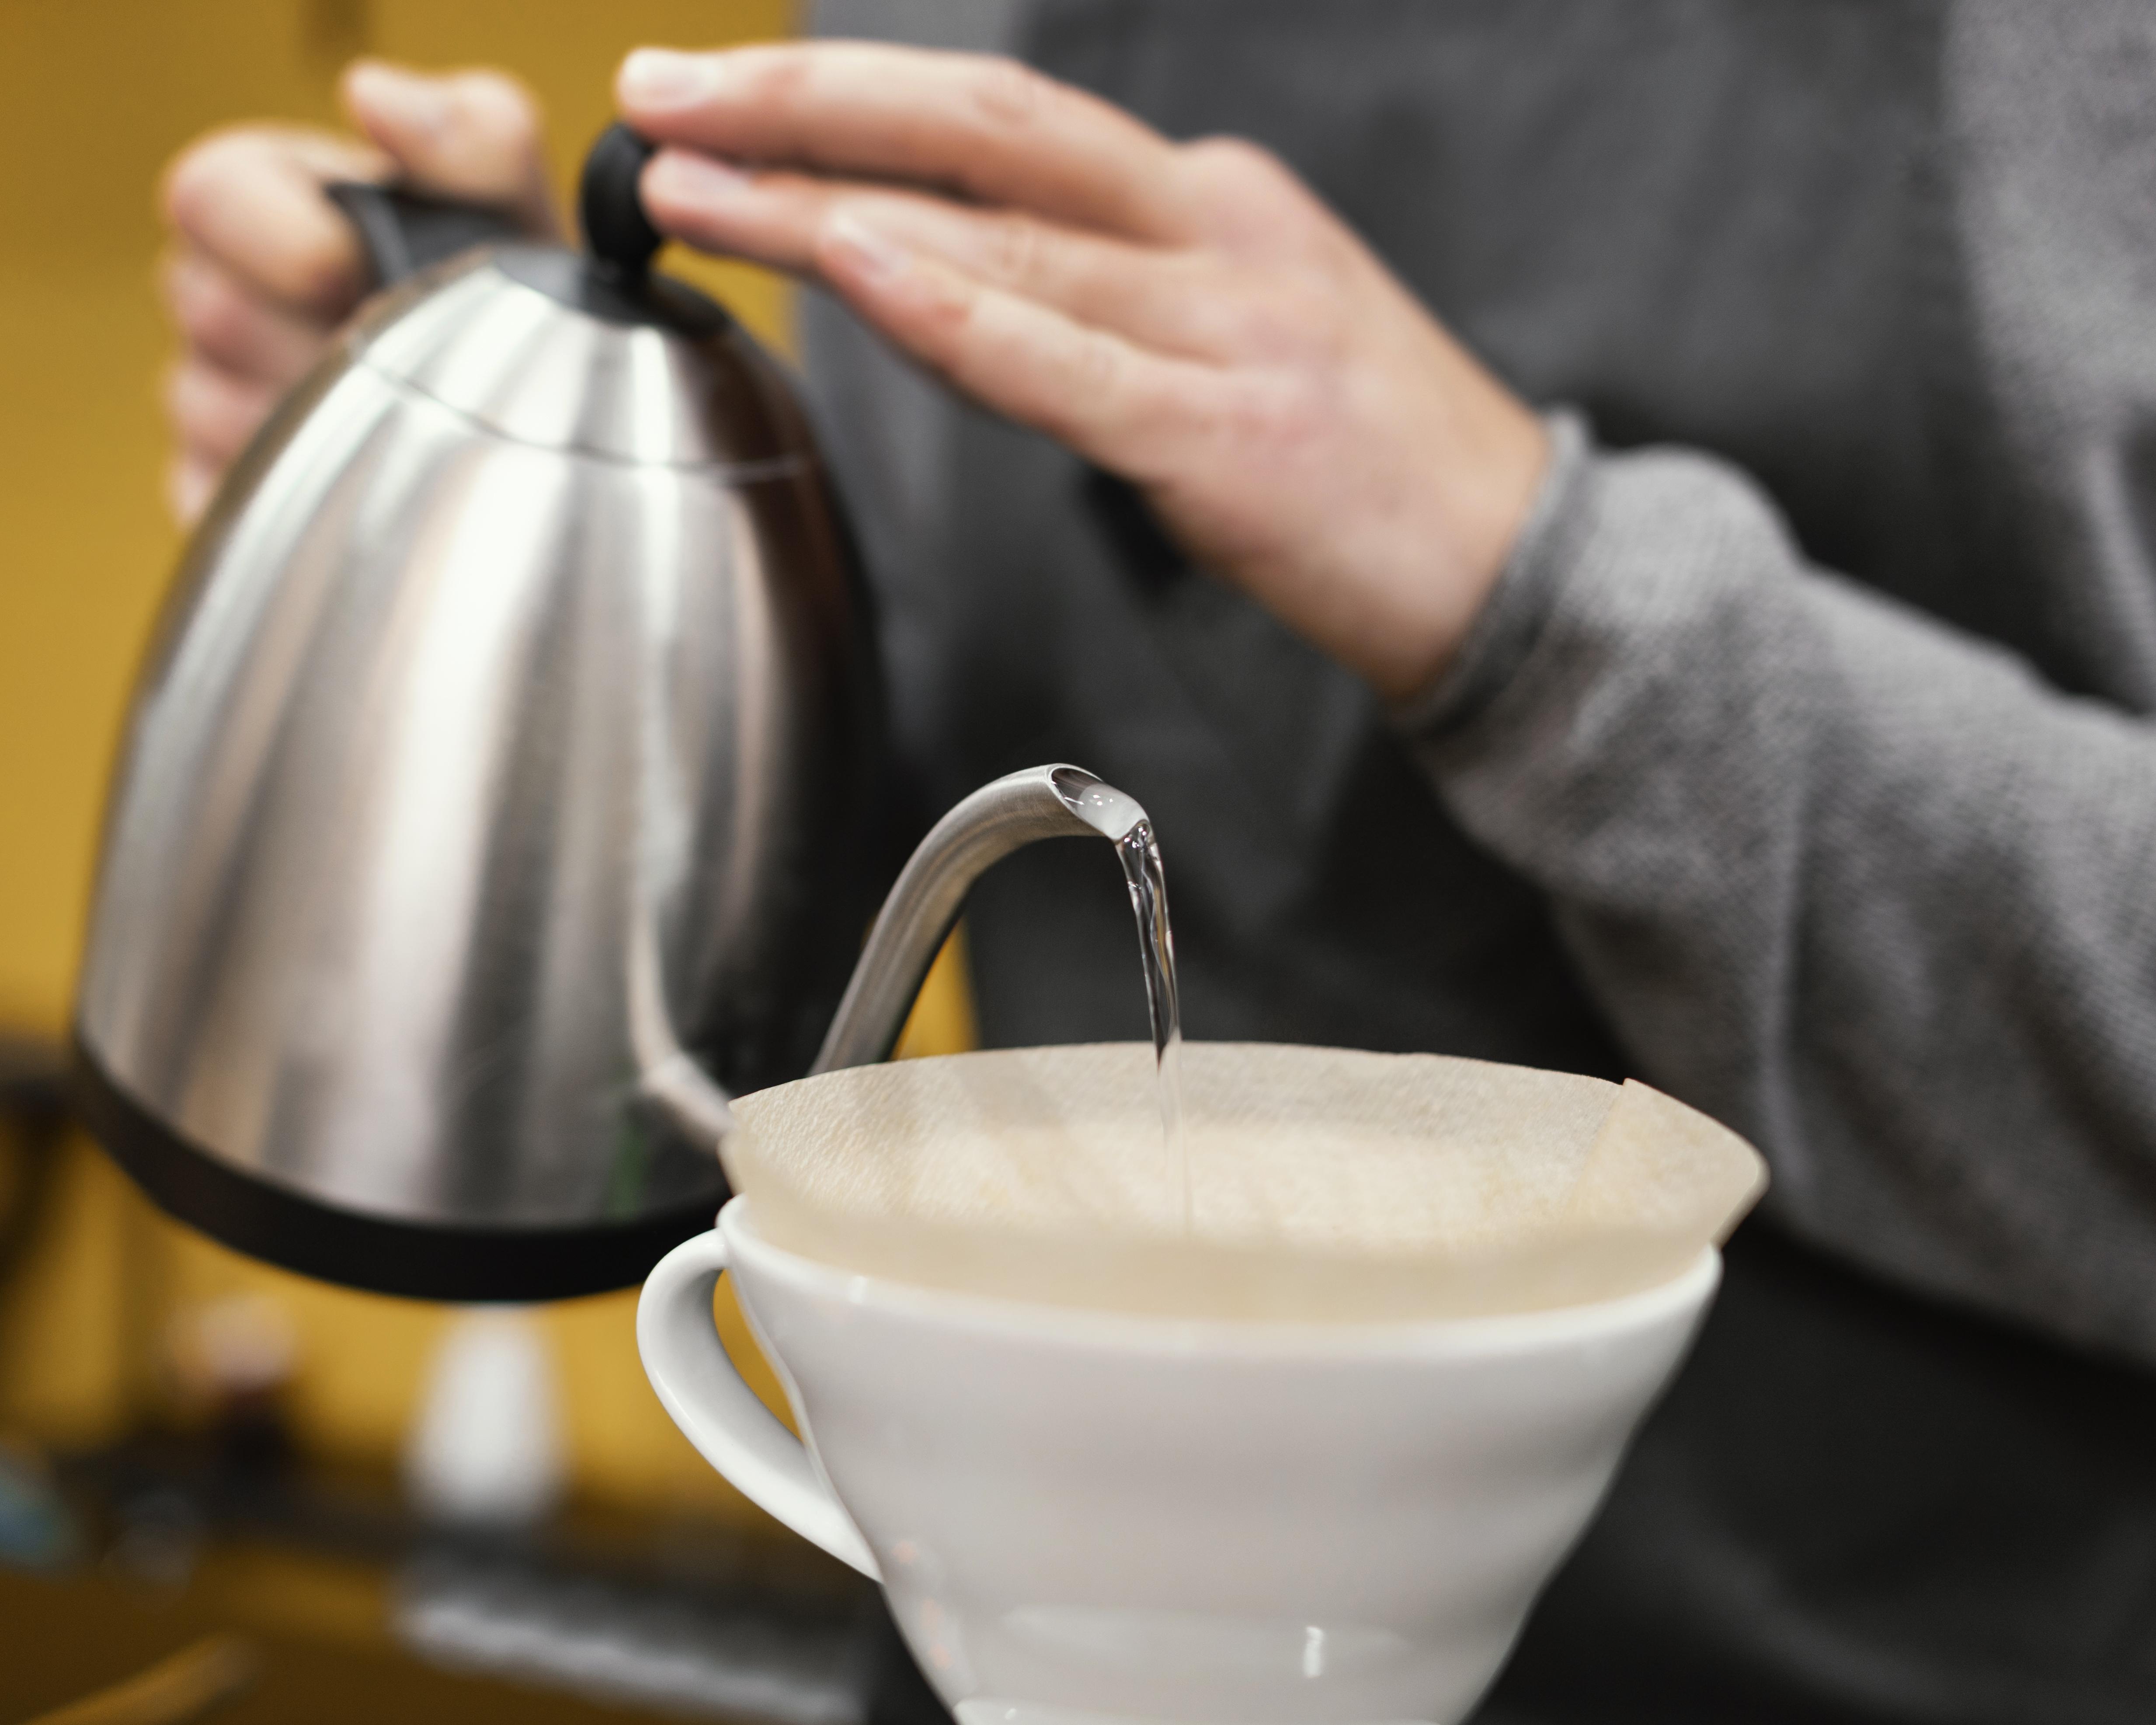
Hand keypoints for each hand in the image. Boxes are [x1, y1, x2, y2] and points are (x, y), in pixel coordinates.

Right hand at [157, 62, 556, 524]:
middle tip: (406, 360)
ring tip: (404, 422)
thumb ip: (474, 138)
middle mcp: (224, 294)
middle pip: (216, 312)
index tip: (362, 274)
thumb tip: (381, 102)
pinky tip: (375, 483)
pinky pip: (233, 499)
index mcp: (267, 202)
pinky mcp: (222, 493)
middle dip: (327, 344)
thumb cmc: (510, 311)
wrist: (541, 431)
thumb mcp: (519, 214)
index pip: (210, 192)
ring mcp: (214, 397)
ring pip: (224, 416)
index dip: (290, 240)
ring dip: (332, 427)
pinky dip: (316, 502)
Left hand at [619, 42, 1546, 701]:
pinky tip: (851, 266)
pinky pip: (1064, 364)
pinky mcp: (1229, 441)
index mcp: (1214, 204)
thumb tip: (953, 280)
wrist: (1521, 569)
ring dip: (827, 205)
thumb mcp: (1243, 335)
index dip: (850, 102)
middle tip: (660, 92)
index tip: (723, 101)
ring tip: (690, 185)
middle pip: (983, 134)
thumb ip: (1110, 298)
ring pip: (1000, 238)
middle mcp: (1216, 235)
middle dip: (806, 104)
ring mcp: (1230, 330)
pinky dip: (951, 311)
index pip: (1004, 132)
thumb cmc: (1368, 469)